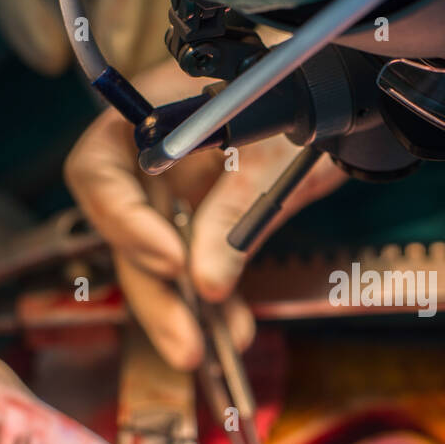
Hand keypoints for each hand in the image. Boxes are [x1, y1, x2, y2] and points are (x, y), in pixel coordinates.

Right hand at [64, 61, 345, 369]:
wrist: (345, 91)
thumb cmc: (308, 89)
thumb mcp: (276, 149)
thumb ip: (235, 210)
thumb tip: (203, 282)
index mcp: (149, 114)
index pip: (99, 171)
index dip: (124, 221)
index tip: (172, 260)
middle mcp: (151, 157)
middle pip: (128, 233)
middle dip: (155, 294)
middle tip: (186, 345)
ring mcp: (177, 191)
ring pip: (160, 262)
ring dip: (184, 311)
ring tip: (211, 355)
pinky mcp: (206, 220)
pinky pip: (199, 266)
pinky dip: (215, 301)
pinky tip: (236, 331)